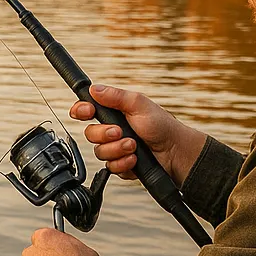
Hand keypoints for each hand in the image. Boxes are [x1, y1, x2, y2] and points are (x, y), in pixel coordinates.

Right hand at [70, 83, 206, 185]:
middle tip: (120, 132)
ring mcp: (115, 148)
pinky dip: (123, 163)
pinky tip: (135, 159)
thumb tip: (94, 89)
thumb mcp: (139, 105)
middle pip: (90, 134)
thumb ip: (115, 96)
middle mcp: (111, 130)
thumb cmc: (161, 126)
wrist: (175, 152)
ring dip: (117, 149)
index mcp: (113, 112)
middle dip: (104, 135)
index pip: (87, 110)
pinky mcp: (120, 164)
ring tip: (134, 146)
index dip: (80, 110)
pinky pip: (110, 167)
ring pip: (99, 152)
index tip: (85, 112)